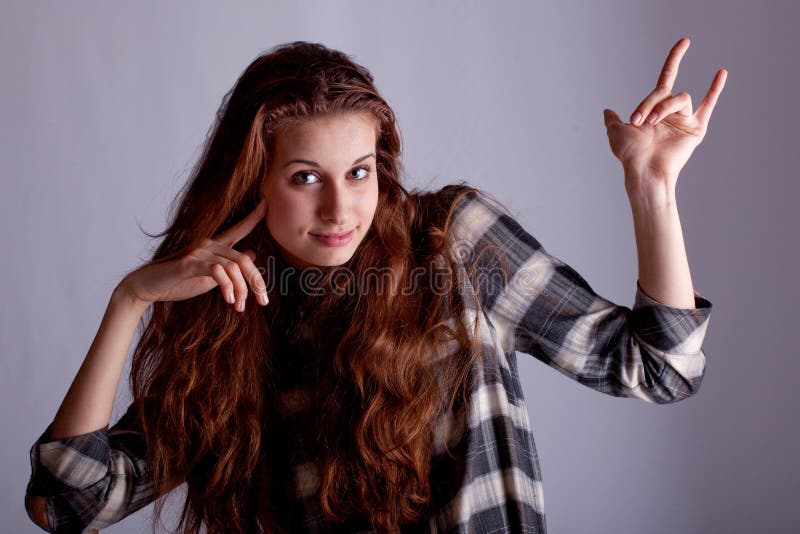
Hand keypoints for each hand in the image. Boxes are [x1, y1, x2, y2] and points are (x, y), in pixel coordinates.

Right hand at [119, 198, 268, 311]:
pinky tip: (228, 299)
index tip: (266, 204)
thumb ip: (229, 267)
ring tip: (239, 307)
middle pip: (243, 259)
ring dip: (241, 290)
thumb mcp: (210, 277)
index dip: (253, 217)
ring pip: (233, 267)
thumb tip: (252, 254)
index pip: (239, 229)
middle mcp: (208, 244)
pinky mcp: (189, 263)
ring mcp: (198, 252)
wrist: (147, 288)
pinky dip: (227, 286)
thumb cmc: (178, 283)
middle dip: (256, 281)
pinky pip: (217, 271)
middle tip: (263, 301)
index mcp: (214, 246)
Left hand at [602, 38, 727, 196]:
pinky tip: (720, 72)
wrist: (643, 169)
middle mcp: (671, 112)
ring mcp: (684, 120)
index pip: (666, 78)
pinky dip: (715, 90)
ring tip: (650, 123)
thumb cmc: (629, 154)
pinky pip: (708, 106)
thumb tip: (607, 111)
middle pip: (665, 92)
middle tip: (637, 119)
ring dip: (662, 108)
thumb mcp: (615, 132)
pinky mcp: (696, 129)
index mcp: (655, 109)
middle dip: (649, 102)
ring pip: (679, 98)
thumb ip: (612, 120)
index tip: (685, 41)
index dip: (675, 59)